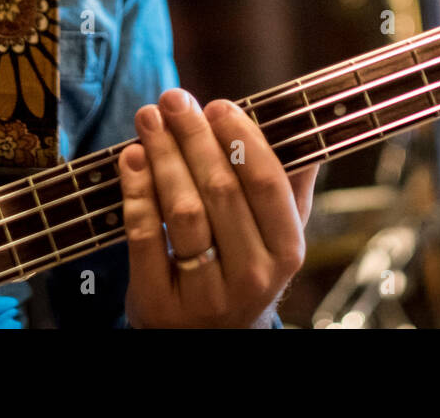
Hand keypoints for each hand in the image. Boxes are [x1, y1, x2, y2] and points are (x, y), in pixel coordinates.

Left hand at [117, 88, 318, 326]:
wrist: (211, 341)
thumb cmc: (244, 272)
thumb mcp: (277, 239)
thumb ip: (291, 190)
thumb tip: (308, 135)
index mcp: (287, 251)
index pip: (266, 184)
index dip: (241, 139)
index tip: (218, 105)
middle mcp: (252, 275)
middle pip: (220, 191)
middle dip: (193, 136)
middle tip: (173, 99)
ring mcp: (205, 293)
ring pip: (183, 211)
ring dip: (163, 156)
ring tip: (148, 119)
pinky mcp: (159, 302)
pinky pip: (145, 236)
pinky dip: (136, 192)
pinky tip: (131, 159)